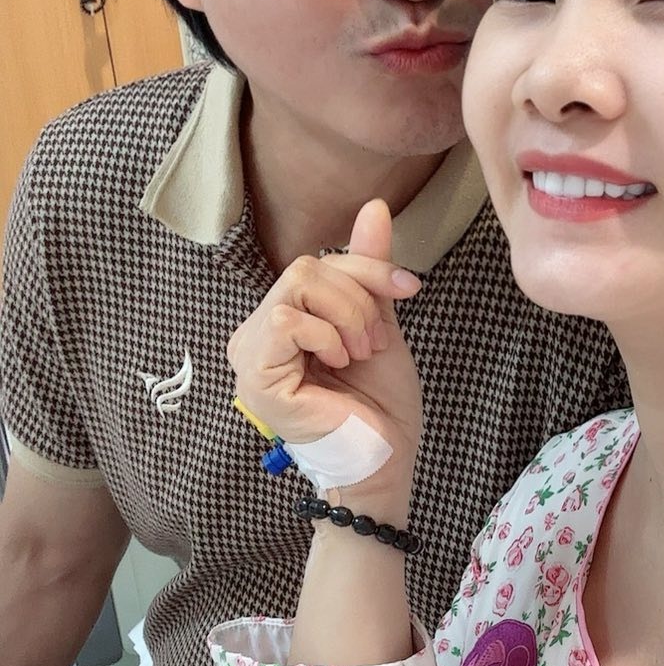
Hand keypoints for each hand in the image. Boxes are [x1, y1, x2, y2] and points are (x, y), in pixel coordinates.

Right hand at [227, 199, 423, 487]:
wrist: (386, 459)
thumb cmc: (380, 404)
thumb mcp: (379, 322)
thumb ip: (368, 270)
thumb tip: (373, 206)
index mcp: (281, 322)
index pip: (315, 265)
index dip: (367, 267)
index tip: (410, 288)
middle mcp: (257, 335)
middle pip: (305, 268)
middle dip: (357, 296)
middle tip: (374, 342)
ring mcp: (251, 356)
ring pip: (296, 286)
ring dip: (346, 316)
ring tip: (358, 355)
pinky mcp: (256, 377)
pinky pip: (286, 319)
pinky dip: (325, 335)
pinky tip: (338, 363)